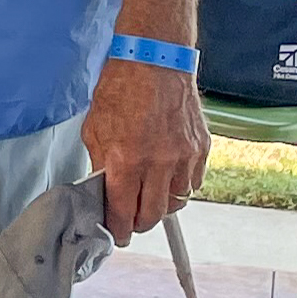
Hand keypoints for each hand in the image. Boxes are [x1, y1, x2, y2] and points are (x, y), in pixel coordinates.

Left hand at [82, 54, 209, 245]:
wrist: (156, 61)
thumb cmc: (121, 89)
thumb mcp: (95, 129)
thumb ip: (101, 164)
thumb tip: (102, 191)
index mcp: (127, 160)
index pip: (123, 212)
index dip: (118, 230)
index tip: (115, 236)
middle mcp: (159, 163)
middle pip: (152, 215)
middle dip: (138, 223)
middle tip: (129, 221)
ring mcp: (184, 157)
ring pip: (176, 201)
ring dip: (161, 205)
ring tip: (148, 197)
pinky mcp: (201, 148)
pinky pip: (193, 183)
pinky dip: (180, 187)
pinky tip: (167, 178)